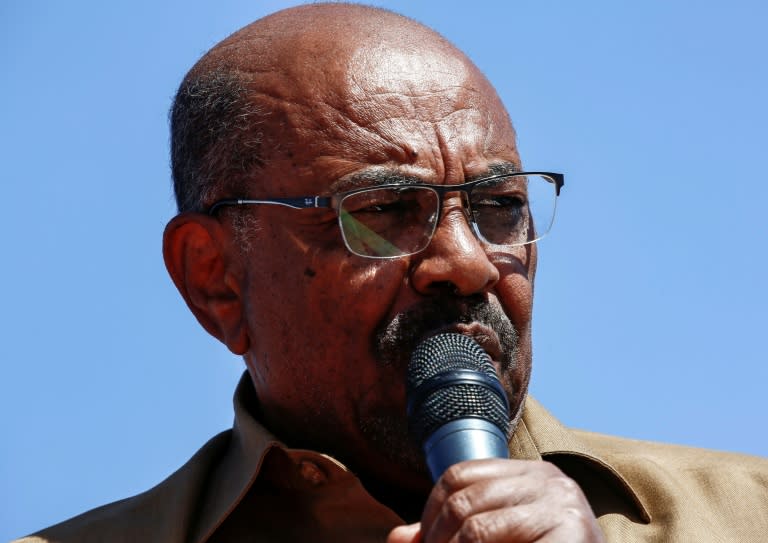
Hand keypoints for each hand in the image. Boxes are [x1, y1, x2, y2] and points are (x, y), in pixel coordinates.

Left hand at [387, 458, 603, 542]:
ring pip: (477, 528)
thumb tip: (396, 539)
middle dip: (436, 538)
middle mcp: (549, 480)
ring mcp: (563, 506)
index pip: (459, 474)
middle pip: (464, 500)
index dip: (430, 509)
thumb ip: (452, 534)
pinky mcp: (572, 534)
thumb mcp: (498, 539)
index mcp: (531, 473)